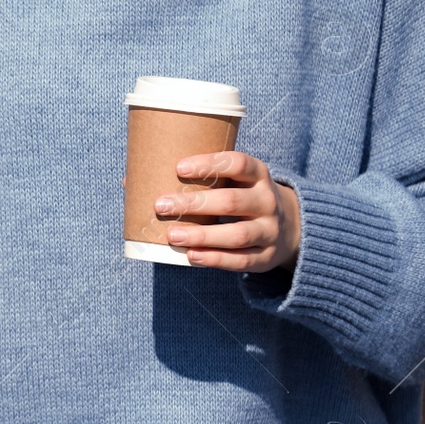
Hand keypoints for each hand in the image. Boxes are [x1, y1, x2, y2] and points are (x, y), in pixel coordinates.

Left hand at [155, 152, 301, 272]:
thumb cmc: (243, 198)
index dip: (209, 164)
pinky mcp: (266, 256)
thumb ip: (202, 180)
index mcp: (258, 175)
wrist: (287, 227)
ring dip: (202, 236)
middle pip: (232, 201)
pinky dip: (215, 259)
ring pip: (238, 234)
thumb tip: (136, 181)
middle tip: (161, 205)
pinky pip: (241, 260)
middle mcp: (268, 201)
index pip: (238, 164)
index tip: (179, 168)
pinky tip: (192, 255)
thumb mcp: (236, 182)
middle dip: (194, 204)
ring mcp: (270, 230)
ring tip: (173, 235)